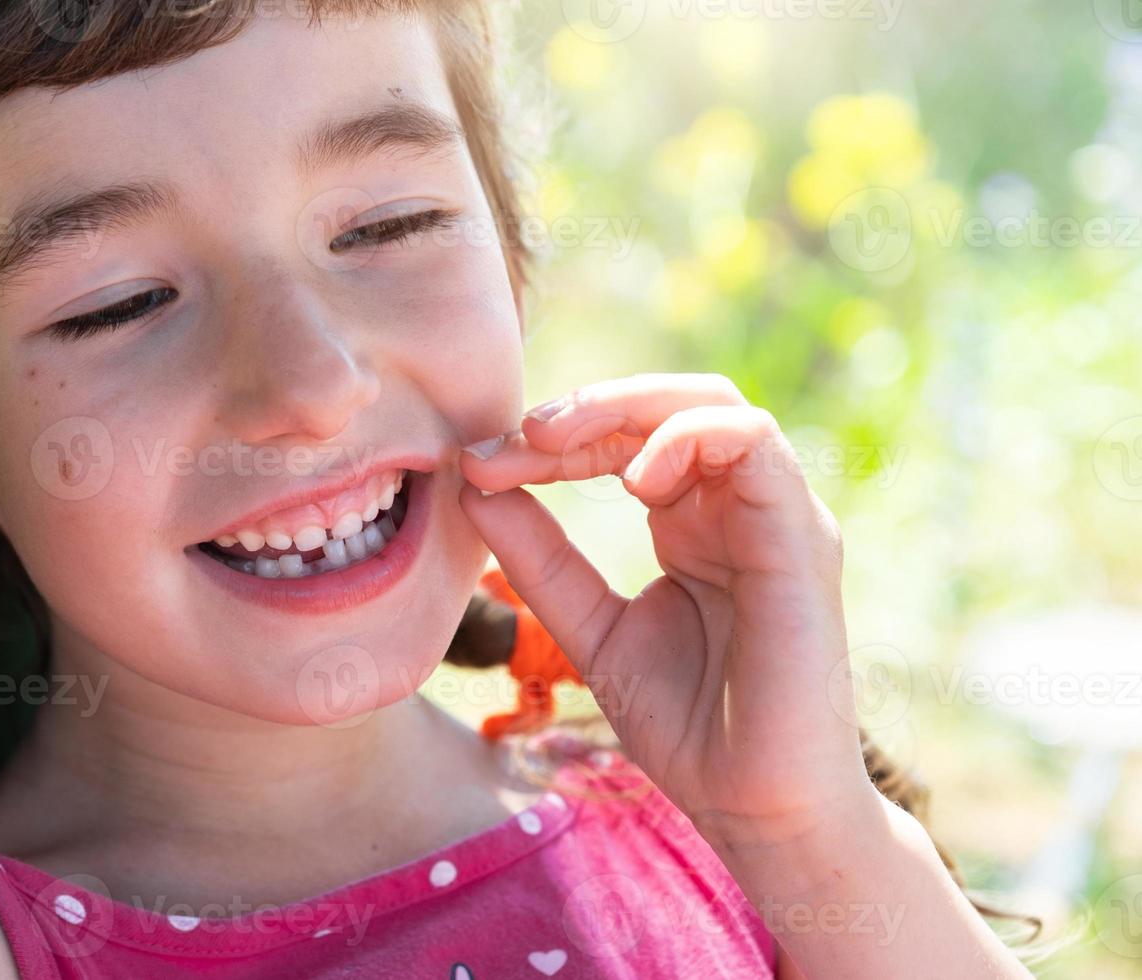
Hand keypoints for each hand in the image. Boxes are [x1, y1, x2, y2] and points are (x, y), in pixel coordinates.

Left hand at [458, 373, 874, 850]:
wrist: (756, 809)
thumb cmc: (690, 726)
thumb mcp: (590, 628)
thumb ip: (540, 559)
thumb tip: (474, 486)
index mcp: (694, 525)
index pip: (627, 440)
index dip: (553, 441)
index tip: (482, 463)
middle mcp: (740, 509)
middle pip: (669, 405)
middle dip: (586, 407)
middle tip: (520, 434)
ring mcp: (776, 518)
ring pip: (715, 405)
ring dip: (628, 406)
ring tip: (560, 443)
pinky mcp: (802, 537)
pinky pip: (756, 443)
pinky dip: (686, 438)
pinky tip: (633, 478)